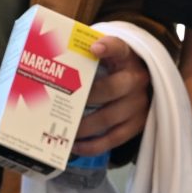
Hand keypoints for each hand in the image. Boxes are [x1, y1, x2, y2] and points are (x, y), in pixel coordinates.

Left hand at [74, 34, 152, 155]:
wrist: (142, 81)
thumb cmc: (114, 67)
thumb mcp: (106, 54)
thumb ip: (86, 53)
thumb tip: (49, 54)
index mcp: (126, 57)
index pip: (119, 47)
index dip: (108, 47)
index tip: (93, 48)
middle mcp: (136, 79)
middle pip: (110, 89)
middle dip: (85, 97)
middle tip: (63, 102)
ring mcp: (139, 104)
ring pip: (108, 118)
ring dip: (83, 126)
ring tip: (63, 130)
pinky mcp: (138, 125)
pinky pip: (114, 139)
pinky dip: (93, 145)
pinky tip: (75, 145)